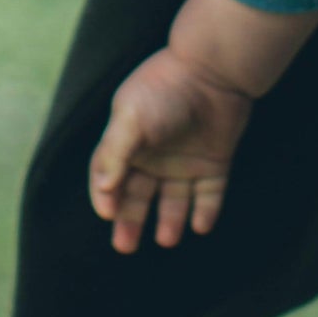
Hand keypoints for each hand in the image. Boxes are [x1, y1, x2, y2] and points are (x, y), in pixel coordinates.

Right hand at [89, 45, 254, 253]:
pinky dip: (205, 211)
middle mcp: (155, 156)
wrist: (213, 70)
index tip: (108, 215)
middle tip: (126, 246)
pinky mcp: (214, 162)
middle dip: (131, 222)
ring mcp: (185, 161)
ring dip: (170, 221)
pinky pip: (209, 194)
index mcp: (129, 143)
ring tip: (167, 239)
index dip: (107, 198)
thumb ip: (114, 153)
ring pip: (174, 200)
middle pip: (138, 196)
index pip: (111, 179)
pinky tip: (200, 226)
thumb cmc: (164, 90)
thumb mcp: (130, 118)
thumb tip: (103, 189)